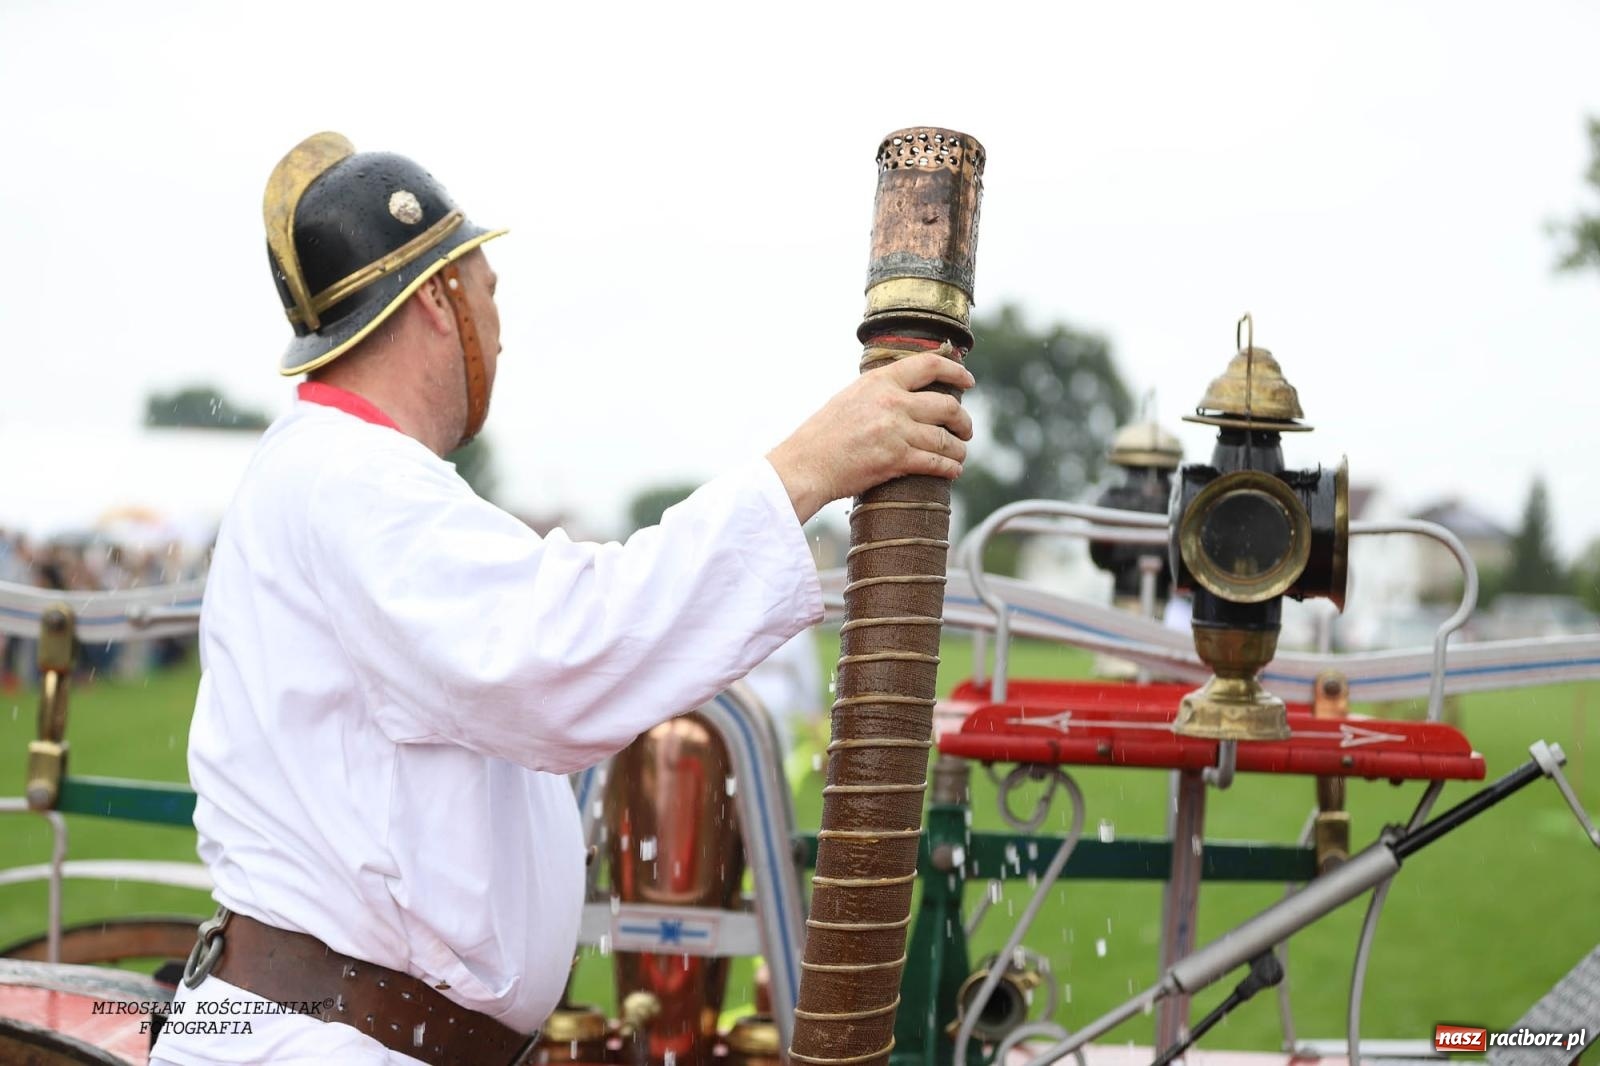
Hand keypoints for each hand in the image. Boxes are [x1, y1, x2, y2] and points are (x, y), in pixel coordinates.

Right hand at [767, 351, 974, 523]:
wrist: (806, 464)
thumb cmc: (823, 435)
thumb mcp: (850, 397)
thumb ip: (880, 392)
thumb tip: (907, 393)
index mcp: (880, 381)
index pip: (929, 365)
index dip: (956, 372)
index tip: (968, 381)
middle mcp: (892, 403)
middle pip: (947, 405)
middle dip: (964, 421)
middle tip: (965, 430)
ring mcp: (896, 432)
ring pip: (946, 439)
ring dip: (959, 449)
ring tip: (959, 455)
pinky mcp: (896, 460)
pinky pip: (936, 463)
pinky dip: (949, 468)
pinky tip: (953, 471)